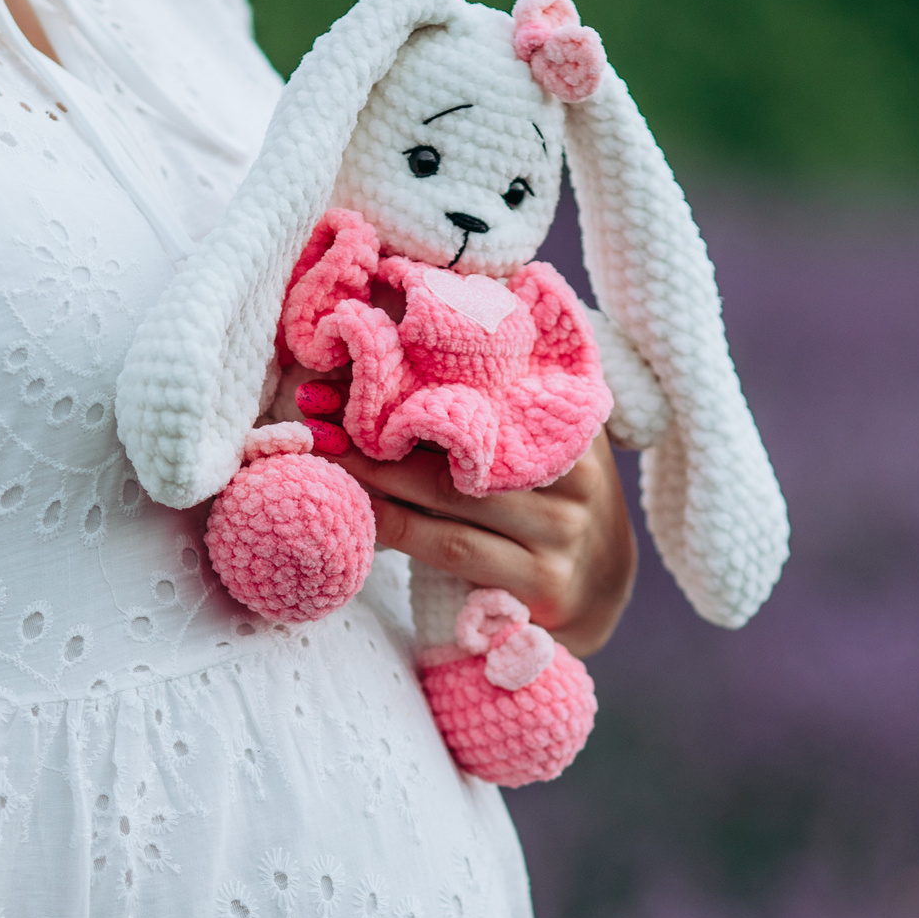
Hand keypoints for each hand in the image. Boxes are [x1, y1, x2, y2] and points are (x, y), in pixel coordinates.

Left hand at [270, 367, 638, 656]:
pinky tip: (358, 510)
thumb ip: (502, 397)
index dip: (422, 367)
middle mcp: (578, 476)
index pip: (496, 385)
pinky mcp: (542, 586)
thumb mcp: (543, 444)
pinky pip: (451, 549)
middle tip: (317, 401)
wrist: (601, 596)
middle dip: (384, 420)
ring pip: (451, 496)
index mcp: (576, 424)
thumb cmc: (550, 505)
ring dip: (376, 472)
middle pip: (468, 438)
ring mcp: (562, 535)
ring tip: (322, 450)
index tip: (361, 349)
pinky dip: (397, 526)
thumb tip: (412, 322)